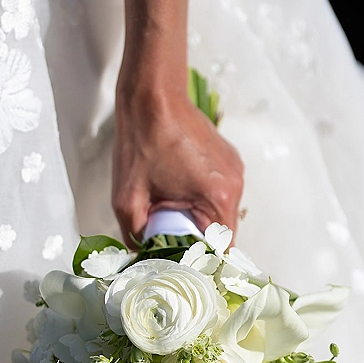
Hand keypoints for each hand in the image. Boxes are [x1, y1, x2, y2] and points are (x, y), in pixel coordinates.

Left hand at [112, 84, 243, 246]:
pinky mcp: (229, 160)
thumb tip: (139, 260)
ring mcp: (235, 170)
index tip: (183, 264)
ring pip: (222, 213)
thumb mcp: (128, 199)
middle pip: (223, 233)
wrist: (152, 98)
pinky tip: (178, 193)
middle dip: (198, 241)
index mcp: (217, 196)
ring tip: (171, 214)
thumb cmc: (141, 143)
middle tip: (171, 243)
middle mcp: (234, 184)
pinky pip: (220, 193)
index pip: (222, 249)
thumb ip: (135, 237)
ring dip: (200, 219)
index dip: (203, 261)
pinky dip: (203, 200)